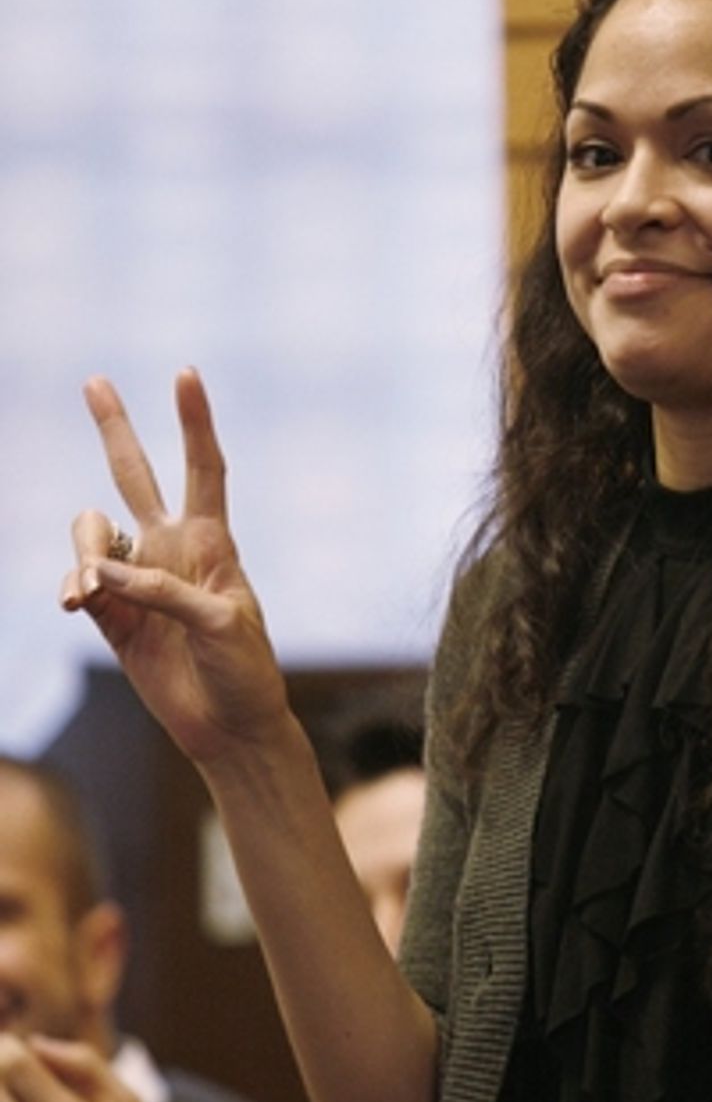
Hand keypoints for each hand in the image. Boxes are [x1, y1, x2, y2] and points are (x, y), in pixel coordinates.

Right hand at [60, 371, 291, 767]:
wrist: (230, 726)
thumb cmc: (245, 671)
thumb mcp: (221, 626)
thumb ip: (164, 593)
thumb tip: (101, 573)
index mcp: (212, 543)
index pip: (203, 470)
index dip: (194, 423)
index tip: (185, 374)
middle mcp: (171, 551)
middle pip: (136, 475)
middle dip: (115, 429)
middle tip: (95, 381)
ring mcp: (138, 580)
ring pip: (92, 532)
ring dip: (83, 550)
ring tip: (87, 590)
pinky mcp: (113, 615)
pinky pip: (81, 579)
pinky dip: (75, 584)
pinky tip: (78, 600)